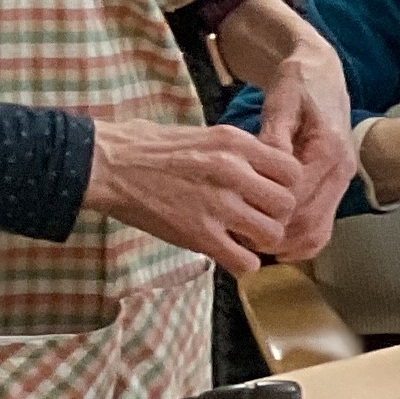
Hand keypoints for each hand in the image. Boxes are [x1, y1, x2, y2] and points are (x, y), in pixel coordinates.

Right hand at [85, 116, 301, 274]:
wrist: (107, 165)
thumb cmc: (150, 148)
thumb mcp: (204, 135)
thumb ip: (239, 152)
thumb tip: (264, 168)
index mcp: (235, 143)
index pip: (292, 171)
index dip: (285, 187)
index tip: (269, 194)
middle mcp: (233, 171)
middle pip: (287, 205)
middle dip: (277, 217)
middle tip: (258, 219)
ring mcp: (217, 204)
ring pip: (271, 234)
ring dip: (261, 241)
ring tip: (244, 238)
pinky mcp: (199, 234)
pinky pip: (245, 261)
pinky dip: (242, 263)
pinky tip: (229, 254)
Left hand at [211, 0, 355, 257]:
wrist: (323, 75)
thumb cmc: (299, 85)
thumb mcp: (281, 101)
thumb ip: (275, 134)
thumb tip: (265, 160)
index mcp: (329, 148)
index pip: (298, 196)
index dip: (268, 213)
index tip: (238, 220)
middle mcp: (341, 169)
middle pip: (310, 221)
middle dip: (276, 236)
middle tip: (240, 242)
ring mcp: (342, 180)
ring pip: (320, 230)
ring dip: (289, 244)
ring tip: (255, 246)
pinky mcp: (336, 186)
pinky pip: (324, 225)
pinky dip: (303, 242)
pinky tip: (278, 245)